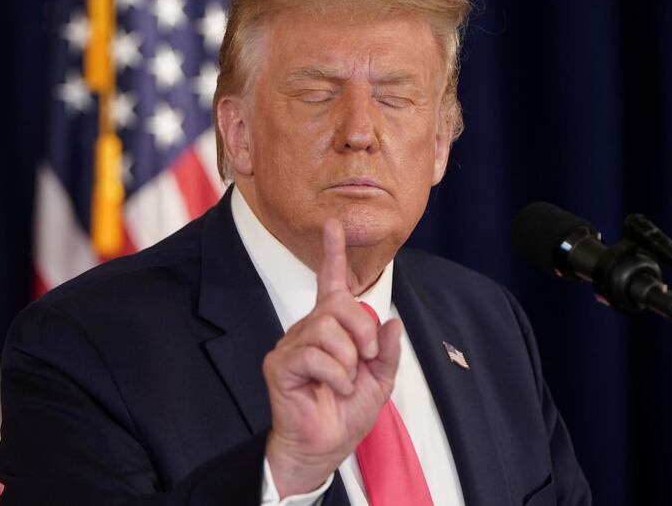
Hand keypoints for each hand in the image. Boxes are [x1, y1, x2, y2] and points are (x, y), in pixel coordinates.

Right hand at [263, 219, 402, 497]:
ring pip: (327, 328)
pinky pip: (314, 354)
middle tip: (365, 359)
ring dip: (348, 359)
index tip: (334, 225)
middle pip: (339, 305)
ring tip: (345, 381)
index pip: (331, 284)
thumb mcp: (379, 381)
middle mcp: (308, 330)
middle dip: (362, 332)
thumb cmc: (346, 413)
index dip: (333, 253)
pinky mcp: (280, 364)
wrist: (324, 447)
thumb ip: (386, 352)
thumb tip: (392, 321)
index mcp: (331, 329)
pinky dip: (335, 374)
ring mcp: (291, 345)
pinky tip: (332, 388)